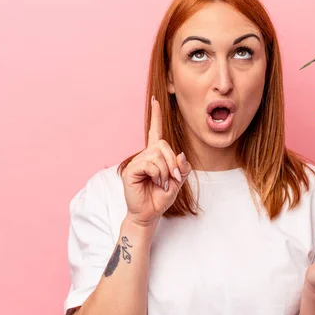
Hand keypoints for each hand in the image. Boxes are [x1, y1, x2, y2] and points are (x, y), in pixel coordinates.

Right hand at [121, 96, 191, 226]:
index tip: (155, 100)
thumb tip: (180, 154)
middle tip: (173, 178)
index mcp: (155, 155)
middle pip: (163, 145)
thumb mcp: (178, 181)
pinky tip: (155, 183)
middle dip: (172, 162)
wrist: (149, 214)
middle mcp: (145, 156)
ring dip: (165, 171)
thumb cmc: (161, 197)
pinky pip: (149, 164)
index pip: (155, 131)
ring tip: (161, 183)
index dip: (155, 116)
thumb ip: (183, 167)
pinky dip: (157, 174)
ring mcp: (137, 162)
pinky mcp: (131, 170)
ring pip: (158, 155)